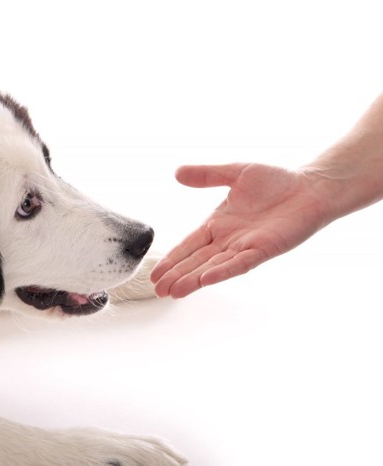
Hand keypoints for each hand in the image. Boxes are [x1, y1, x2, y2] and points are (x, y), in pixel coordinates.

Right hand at [150, 163, 329, 297]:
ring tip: (174, 292)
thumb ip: (207, 175)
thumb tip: (177, 173)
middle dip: (176, 275)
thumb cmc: (276, 181)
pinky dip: (222, 272)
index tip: (155, 274)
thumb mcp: (234, 173)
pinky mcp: (263, 249)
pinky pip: (239, 263)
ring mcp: (244, 247)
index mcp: (217, 224)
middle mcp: (228, 240)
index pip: (188, 245)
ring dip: (193, 280)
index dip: (171, 259)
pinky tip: (205, 280)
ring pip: (213, 266)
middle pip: (196, 261)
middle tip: (158, 290)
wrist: (310, 187)